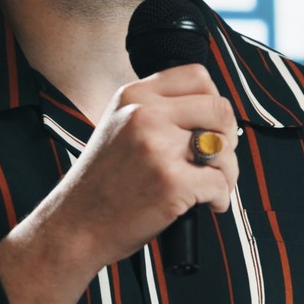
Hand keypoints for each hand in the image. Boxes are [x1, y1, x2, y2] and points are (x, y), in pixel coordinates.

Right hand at [0, 63, 238, 303]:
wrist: (74, 226)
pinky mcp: (171, 182)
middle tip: (219, 158)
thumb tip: (212, 113)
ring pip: (224, 147)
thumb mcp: (118, 126)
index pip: (197, 76)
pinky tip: (208, 205)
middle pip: (219, 109)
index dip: (214, 100)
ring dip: (229, 171)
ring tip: (214, 186)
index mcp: (134, 95)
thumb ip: (157, 111)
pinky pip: (220, 183)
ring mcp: (159, 148)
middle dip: (228, 136)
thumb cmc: (101, 184)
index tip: (214, 123)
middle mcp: (146, 114)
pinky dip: (221, 198)